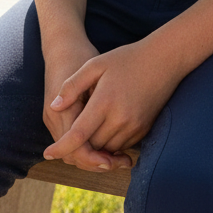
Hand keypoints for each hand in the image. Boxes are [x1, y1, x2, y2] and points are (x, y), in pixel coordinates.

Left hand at [43, 38, 132, 173]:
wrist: (165, 58)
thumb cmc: (127, 59)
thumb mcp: (96, 64)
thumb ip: (73, 86)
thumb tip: (54, 107)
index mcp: (105, 101)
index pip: (78, 135)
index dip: (60, 148)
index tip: (47, 154)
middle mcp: (120, 118)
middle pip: (91, 146)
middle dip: (77, 147)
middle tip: (67, 141)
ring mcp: (134, 125)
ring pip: (106, 150)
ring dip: (94, 147)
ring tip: (86, 135)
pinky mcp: (144, 128)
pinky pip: (122, 146)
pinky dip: (110, 144)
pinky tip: (106, 129)